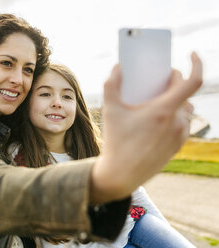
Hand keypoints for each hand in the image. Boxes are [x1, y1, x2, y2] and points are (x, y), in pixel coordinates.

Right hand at [91, 52, 202, 203]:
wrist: (121, 175)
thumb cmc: (116, 142)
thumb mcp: (110, 110)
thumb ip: (111, 84)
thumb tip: (117, 67)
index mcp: (163, 111)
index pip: (192, 81)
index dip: (196, 64)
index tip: (192, 54)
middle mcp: (177, 123)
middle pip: (185, 93)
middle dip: (174, 83)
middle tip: (157, 81)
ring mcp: (179, 136)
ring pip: (185, 109)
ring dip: (174, 100)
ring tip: (156, 100)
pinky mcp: (177, 146)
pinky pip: (182, 124)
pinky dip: (173, 116)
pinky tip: (156, 120)